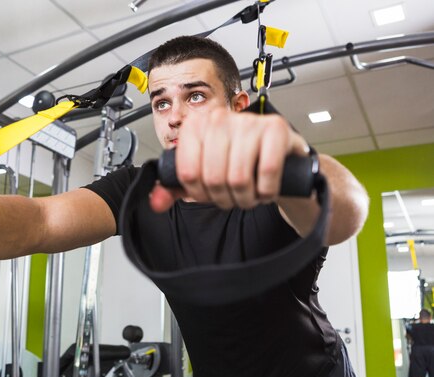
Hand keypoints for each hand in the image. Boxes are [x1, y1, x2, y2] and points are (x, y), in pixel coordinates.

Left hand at [150, 107, 308, 211]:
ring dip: (246, 197)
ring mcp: (249, 121)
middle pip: (212, 178)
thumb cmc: (238, 163)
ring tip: (249, 194)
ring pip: (238, 178)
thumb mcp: (203, 175)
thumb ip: (175, 188)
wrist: (277, 158)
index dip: (200, 193)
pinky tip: (266, 188)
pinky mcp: (276, 128)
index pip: (187, 173)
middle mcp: (219, 118)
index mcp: (196, 126)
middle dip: (224, 198)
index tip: (210, 193)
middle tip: (233, 197)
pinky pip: (266, 172)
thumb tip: (156, 202)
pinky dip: (267, 190)